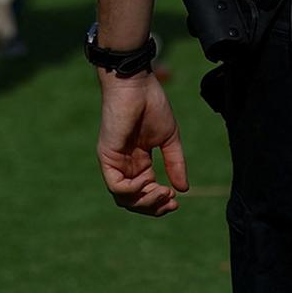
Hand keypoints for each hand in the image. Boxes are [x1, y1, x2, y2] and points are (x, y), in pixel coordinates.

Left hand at [98, 70, 188, 215]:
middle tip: (171, 202)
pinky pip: (116, 186)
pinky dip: (132, 190)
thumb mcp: (169, 139)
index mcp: (139, 162)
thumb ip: (175, 163)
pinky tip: (148, 180)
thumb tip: (184, 189)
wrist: (137, 86)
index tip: (177, 200)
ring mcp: (114, 163)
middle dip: (153, 206)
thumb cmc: (152, 106)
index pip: (146, 191)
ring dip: (145, 200)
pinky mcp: (107, 157)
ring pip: (123, 198)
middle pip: (134, 201)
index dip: (160, 200)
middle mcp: (125, 166)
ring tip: (163, 192)